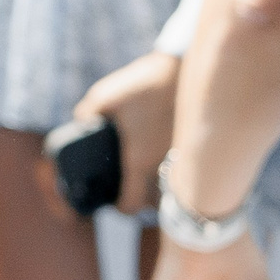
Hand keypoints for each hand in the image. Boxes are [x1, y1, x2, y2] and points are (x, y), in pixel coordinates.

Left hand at [73, 50, 180, 214]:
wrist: (185, 71)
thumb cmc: (143, 86)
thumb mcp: (104, 96)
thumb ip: (87, 114)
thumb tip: (82, 123)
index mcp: (139, 160)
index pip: (131, 204)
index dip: (120, 208)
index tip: (114, 204)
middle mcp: (164, 167)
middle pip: (156, 204)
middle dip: (144, 203)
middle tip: (133, 190)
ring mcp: (185, 162)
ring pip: (175, 192)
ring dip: (163, 191)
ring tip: (151, 179)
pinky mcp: (197, 151)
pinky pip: (188, 175)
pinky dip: (179, 176)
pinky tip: (169, 163)